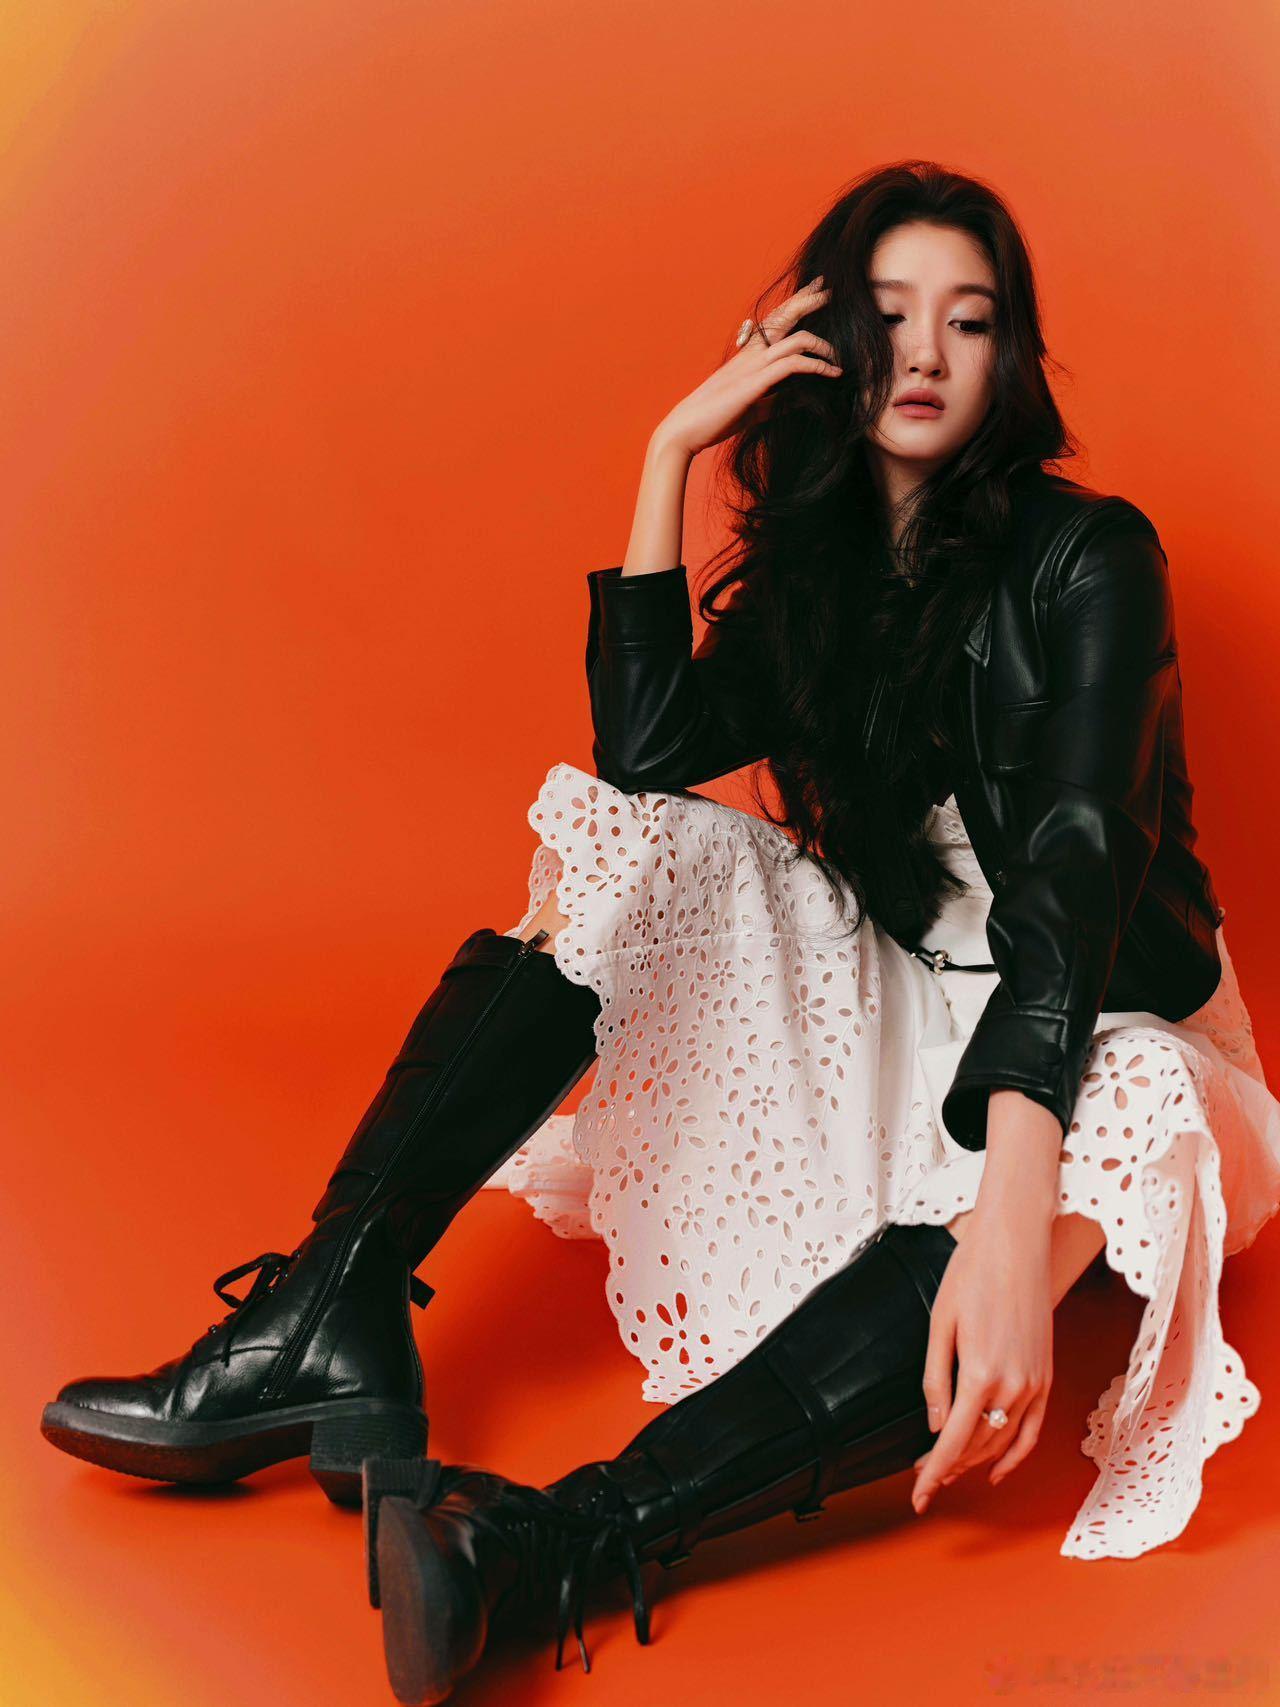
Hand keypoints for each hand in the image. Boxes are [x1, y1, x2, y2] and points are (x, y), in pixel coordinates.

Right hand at [654, 277, 840, 457]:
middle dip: (809, 300)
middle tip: (829, 291)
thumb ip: (780, 400)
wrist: (686, 430)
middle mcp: (751, 353)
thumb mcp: (756, 408)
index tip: (815, 291)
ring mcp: (753, 365)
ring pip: (795, 337)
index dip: (796, 302)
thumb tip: (804, 398)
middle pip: (784, 316)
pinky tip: (832, 374)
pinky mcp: (755, 382)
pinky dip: (817, 366)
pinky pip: (793, 364)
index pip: (775, 320)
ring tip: (839, 355)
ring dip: (823, 342)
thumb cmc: (716, 419)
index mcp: (748, 355)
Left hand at [909, 1205, 1053, 1512]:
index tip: (918, 1497)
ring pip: (1004, 1443)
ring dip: (975, 1463)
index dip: (933, 1474)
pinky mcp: (1047, 1376)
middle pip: (978, 1447)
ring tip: (948, 1472)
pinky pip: (1032, 1430)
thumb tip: (935, 1426)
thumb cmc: (972, 1274)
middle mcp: (1014, 1386)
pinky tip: (995, 1469)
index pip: (953, 1442)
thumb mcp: (940, 1325)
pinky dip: (1014, 1455)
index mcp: (981, 1373)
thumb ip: (936, 1380)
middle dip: (948, 1468)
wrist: (1016, 1244)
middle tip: (922, 1479)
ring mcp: (1035, 1383)